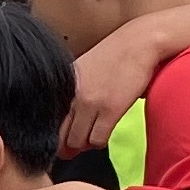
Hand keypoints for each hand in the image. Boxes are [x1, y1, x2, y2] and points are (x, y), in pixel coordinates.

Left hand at [64, 21, 160, 154]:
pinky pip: (97, 140)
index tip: (62, 141)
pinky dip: (99, 142)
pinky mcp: (110, 109)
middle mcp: (74, 95)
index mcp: (65, 86)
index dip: (56, 136)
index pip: (50, 121)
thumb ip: (74, 89)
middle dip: (68, 147)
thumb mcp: (85, 68)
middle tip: (76, 147)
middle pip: (61, 137)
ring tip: (93, 137)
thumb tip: (69, 114)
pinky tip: (104, 133)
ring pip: (78, 142)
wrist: (140, 42)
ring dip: (85, 145)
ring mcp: (91, 103)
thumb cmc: (116, 54)